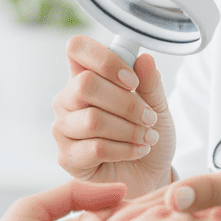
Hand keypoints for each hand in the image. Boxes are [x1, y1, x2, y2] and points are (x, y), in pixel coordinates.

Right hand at [53, 35, 175, 196]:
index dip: (105, 59)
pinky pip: (96, 148)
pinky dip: (125, 149)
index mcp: (85, 76)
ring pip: (94, 120)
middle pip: (85, 84)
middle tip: (148, 117)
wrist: (150, 172)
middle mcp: (68, 99)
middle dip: (126, 102)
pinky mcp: (67, 157)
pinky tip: (138, 150)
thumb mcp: (157, 104)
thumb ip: (150, 82)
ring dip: (130, 129)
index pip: (77, 48)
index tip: (132, 80)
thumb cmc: (147, 132)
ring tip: (148, 136)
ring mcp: (64, 128)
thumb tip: (144, 59)